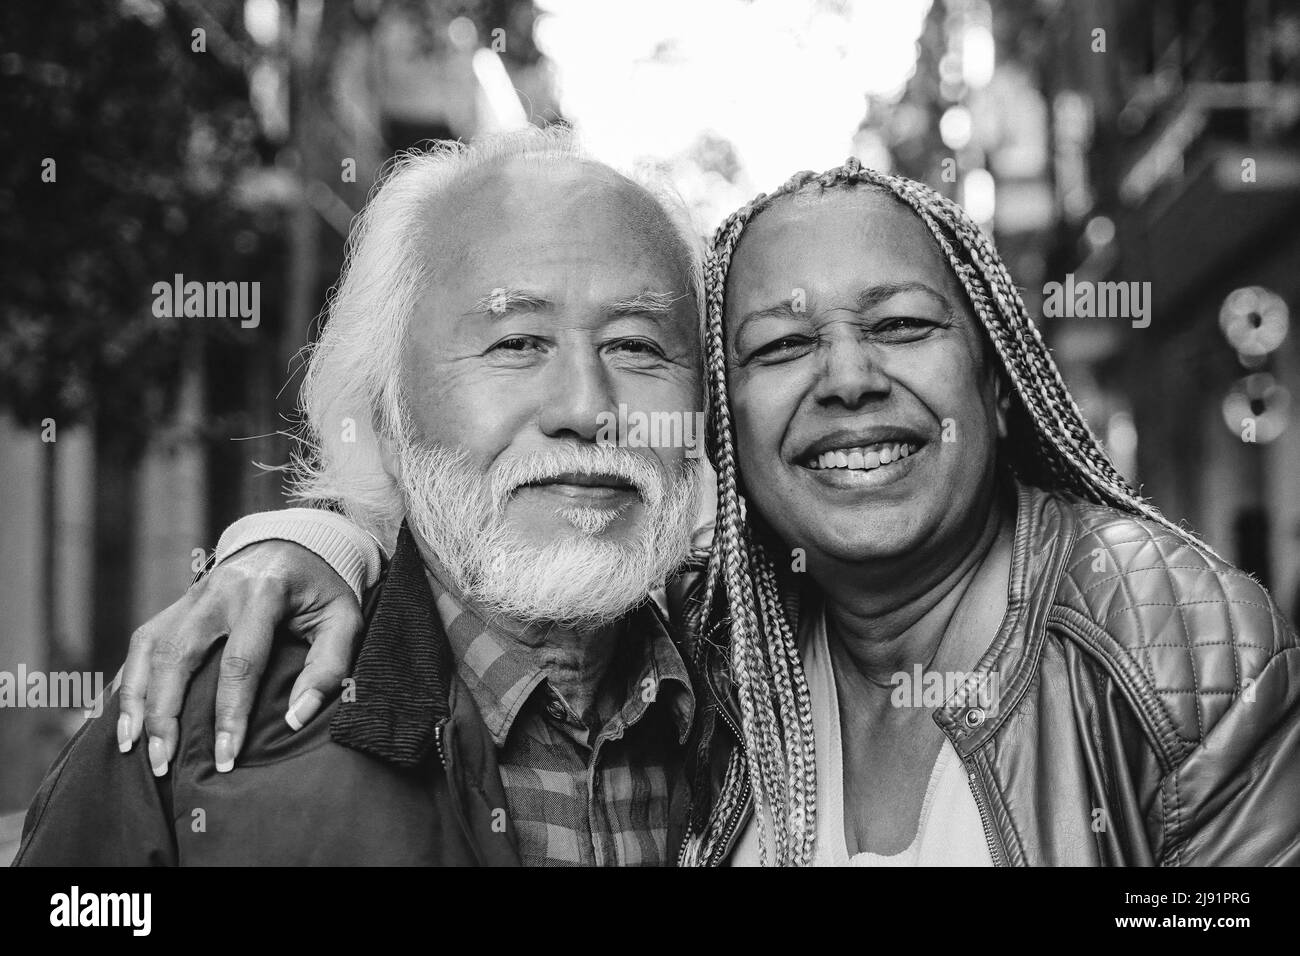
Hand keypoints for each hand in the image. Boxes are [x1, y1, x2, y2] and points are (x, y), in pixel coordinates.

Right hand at [118, 541, 363, 775]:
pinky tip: (119, 715)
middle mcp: (219, 592)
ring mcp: (192, 595)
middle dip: (164, 714)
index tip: (225, 759)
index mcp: (264, 594)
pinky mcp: (178, 604)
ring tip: (129, 746)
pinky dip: (127, 679)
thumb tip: (296, 718)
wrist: (297, 542)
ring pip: (148, 647)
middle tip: (162, 763)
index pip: (240, 663)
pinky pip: (142, 642)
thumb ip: (327, 667)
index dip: (230, 715)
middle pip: (177, 655)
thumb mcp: (344, 620)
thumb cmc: (323, 591)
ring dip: (134, 699)